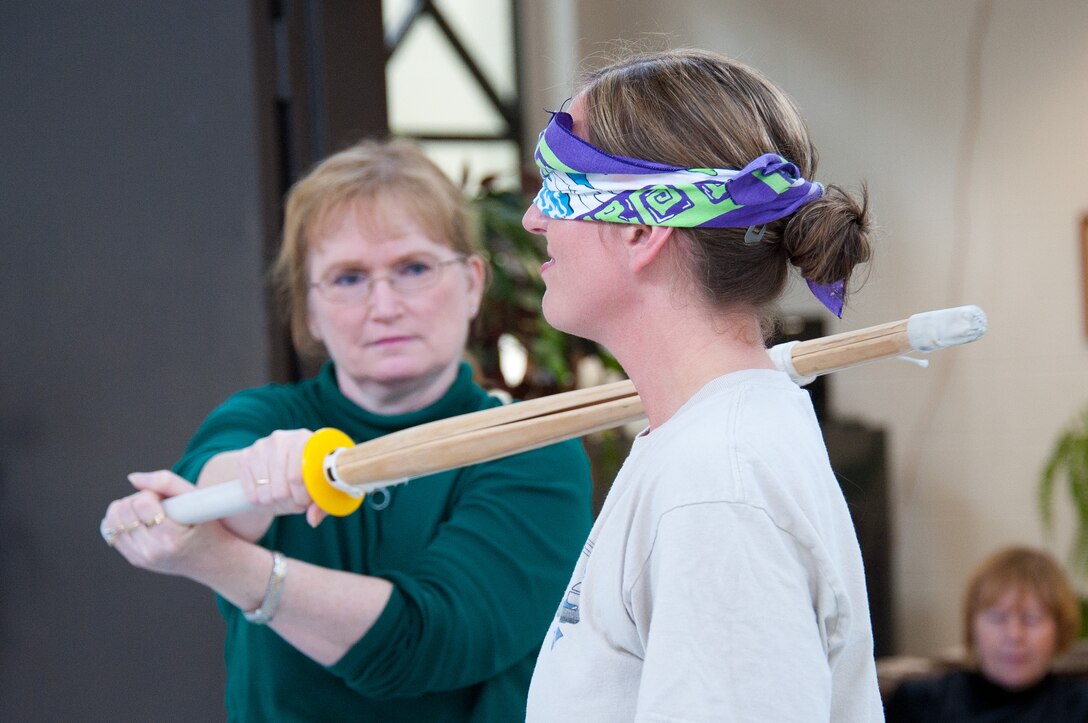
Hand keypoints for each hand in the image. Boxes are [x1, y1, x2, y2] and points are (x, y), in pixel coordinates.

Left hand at [101, 471, 231, 575]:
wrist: (215, 559)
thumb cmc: (209, 526)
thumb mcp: (197, 499)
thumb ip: (166, 482)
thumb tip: (131, 478)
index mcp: (170, 537)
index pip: (141, 503)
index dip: (150, 494)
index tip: (164, 498)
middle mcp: (152, 551)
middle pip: (123, 512)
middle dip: (137, 500)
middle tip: (157, 503)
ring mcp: (142, 558)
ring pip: (113, 523)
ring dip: (127, 510)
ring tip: (147, 511)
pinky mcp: (136, 560)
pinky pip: (112, 535)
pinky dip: (120, 523)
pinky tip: (137, 520)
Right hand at [236, 429, 327, 526]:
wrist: (285, 458)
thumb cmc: (310, 473)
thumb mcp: (322, 485)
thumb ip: (323, 504)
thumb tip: (312, 520)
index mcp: (306, 440)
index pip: (297, 477)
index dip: (302, 497)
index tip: (306, 503)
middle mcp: (281, 439)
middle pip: (281, 490)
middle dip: (291, 503)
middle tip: (296, 504)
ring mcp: (261, 447)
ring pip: (266, 495)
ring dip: (276, 505)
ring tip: (285, 500)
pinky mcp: (245, 457)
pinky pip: (252, 494)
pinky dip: (262, 503)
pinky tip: (271, 497)